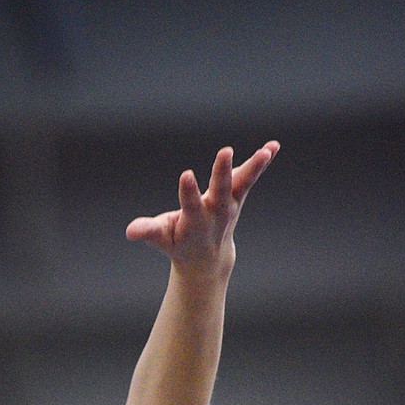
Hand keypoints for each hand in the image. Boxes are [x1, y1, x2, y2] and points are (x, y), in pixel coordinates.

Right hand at [126, 141, 278, 276]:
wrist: (206, 258)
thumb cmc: (179, 243)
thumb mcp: (161, 240)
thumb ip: (148, 232)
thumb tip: (131, 231)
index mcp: (194, 223)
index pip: (191, 206)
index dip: (188, 192)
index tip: (186, 175)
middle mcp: (216, 213)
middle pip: (221, 191)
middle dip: (222, 172)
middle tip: (225, 151)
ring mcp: (230, 203)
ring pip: (243, 183)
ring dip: (254, 167)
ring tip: (265, 152)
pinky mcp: (238, 193)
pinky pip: (251, 176)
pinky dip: (262, 162)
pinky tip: (274, 146)